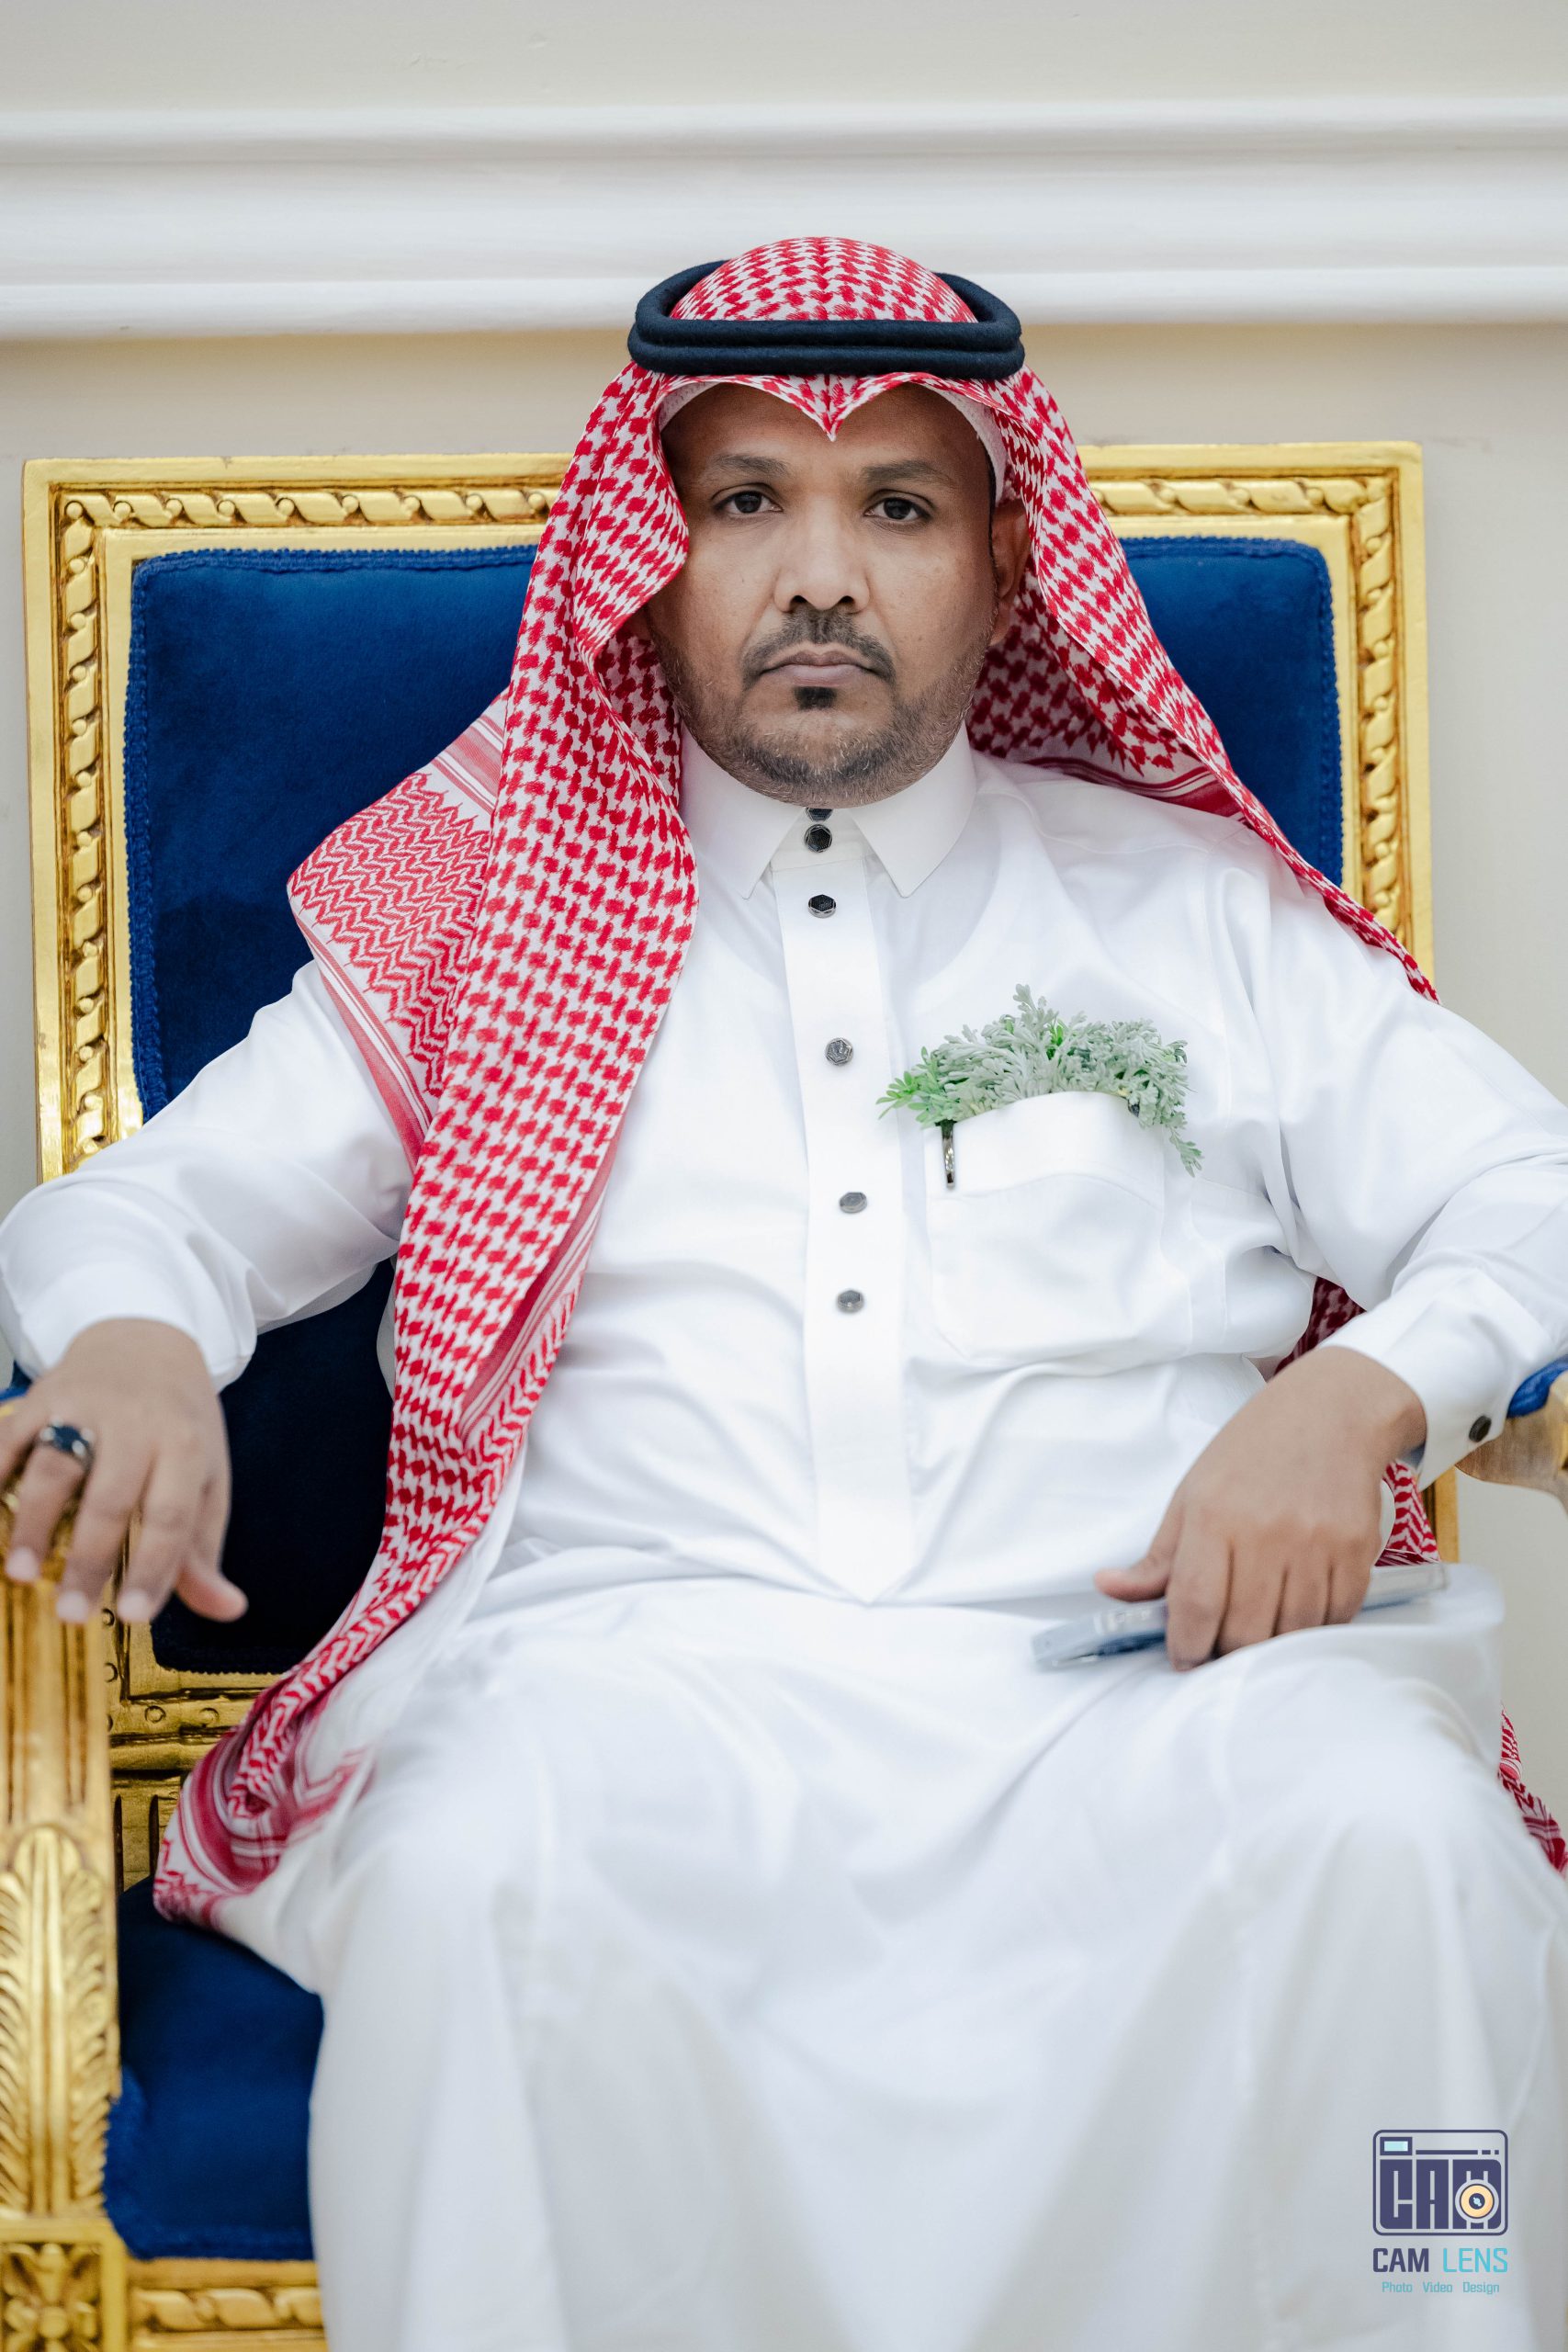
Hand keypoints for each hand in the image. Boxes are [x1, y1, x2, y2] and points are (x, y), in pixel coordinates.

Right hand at [0, 1318, 244, 1626]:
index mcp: (185, 1447)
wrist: (148, 1341)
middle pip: (111, 1498)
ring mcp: (86, 1406)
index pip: (170, 1516)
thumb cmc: (180, 1425)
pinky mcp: (44, 1395)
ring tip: (21, 1573)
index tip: (134, 1616)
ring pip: (55, 1467)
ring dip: (35, 1524)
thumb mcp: (205, 1478)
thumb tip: (228, 1610)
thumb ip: (203, 1549)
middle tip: (69, 1613)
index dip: (154, 1569)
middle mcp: (137, 1423)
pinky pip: (11, 1436)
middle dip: (90, 1560)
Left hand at [1092, 1346, 1425, 1668]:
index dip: (1186, 1647)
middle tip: (1220, 1649)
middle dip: (1226, 1654)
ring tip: (1257, 1629)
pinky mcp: (1357, 1552)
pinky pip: (1334, 1618)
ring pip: (1291, 1633)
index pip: (1194, 1606)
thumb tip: (1109, 1589)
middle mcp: (1266, 1534)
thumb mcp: (1192, 1494)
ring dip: (1270, 1645)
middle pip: (1244, 1632)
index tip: (1183, 1659)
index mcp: (1214, 1517)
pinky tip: (1296, 1612)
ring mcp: (1316, 1545)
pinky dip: (1313, 1628)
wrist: (1331, 1411)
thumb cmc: (1253, 1451)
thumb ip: (1157, 1555)